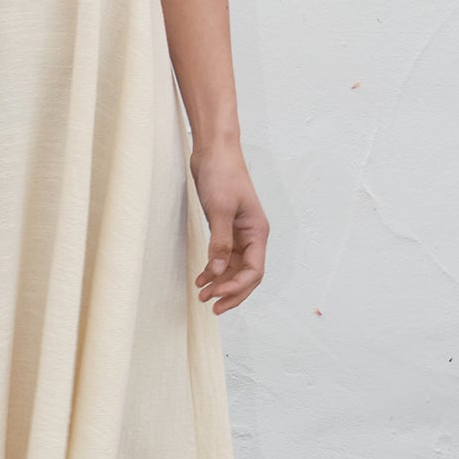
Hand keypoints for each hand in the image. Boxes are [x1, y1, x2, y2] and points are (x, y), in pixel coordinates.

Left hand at [188, 145, 267, 312]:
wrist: (213, 151)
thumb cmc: (221, 174)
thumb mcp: (219, 209)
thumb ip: (220, 242)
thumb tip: (219, 271)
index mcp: (257, 232)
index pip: (255, 270)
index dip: (237, 287)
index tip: (217, 296)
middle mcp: (252, 235)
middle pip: (248, 275)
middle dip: (231, 292)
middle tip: (211, 307)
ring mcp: (239, 232)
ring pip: (235, 268)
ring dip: (221, 283)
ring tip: (202, 295)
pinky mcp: (225, 228)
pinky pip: (224, 257)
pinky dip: (214, 269)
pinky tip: (201, 278)